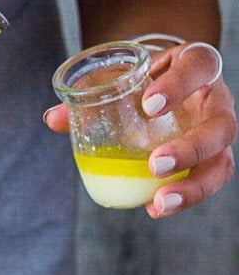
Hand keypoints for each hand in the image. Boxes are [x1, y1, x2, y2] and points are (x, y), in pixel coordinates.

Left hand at [43, 42, 236, 216]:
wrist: (165, 81)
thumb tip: (52, 118)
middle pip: (222, 125)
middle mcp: (216, 101)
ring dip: (192, 187)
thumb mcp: (122, 75)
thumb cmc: (144, 77)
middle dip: (191, 149)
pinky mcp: (212, 160)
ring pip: (221, 163)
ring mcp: (217, 134)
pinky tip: (153, 208)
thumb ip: (90, 94)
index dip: (179, 85)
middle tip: (155, 164)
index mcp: (198, 65)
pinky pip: (205, 183)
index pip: (199, 66)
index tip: (148, 105)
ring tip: (160, 202)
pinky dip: (180, 197)